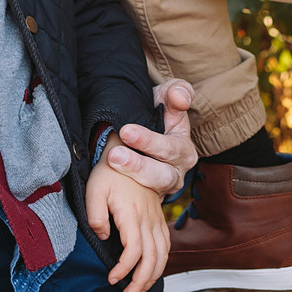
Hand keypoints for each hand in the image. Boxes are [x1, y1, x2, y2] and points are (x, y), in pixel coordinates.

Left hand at [84, 161, 171, 291]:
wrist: (128, 153)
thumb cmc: (108, 172)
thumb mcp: (93, 190)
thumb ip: (96, 215)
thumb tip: (103, 236)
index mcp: (133, 214)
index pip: (134, 251)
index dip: (125, 270)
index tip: (112, 279)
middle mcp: (148, 219)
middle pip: (152, 258)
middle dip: (141, 282)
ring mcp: (156, 219)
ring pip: (163, 254)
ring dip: (153, 276)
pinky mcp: (157, 218)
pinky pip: (166, 245)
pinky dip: (161, 263)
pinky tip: (151, 273)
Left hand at [101, 80, 197, 194]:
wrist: (147, 127)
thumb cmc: (161, 111)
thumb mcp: (170, 96)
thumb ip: (178, 92)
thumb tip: (180, 97)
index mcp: (184, 150)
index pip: (170, 148)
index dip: (149, 141)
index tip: (126, 131)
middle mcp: (176, 173)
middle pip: (161, 174)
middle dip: (137, 164)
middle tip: (114, 154)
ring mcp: (161, 188)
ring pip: (150, 188)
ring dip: (129, 176)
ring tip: (111, 162)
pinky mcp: (146, 198)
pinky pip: (138, 200)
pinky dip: (124, 193)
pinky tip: (107, 183)